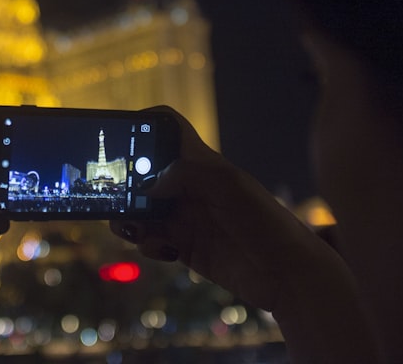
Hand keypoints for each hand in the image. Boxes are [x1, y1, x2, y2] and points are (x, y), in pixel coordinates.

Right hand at [111, 108, 377, 363]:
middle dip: (125, 183)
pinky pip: (151, 240)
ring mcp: (186, 217)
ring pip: (141, 209)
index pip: (169, 131)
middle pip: (144, 173)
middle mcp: (190, 187)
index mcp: (202, 164)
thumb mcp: (230, 188)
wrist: (288, 275)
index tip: (121, 138)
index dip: (145, 127)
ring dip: (129, 217)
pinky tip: (164, 250)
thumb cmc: (268, 223)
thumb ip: (187, 174)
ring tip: (134, 228)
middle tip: (114, 196)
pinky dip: (146, 244)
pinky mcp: (184, 247)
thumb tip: (147, 183)